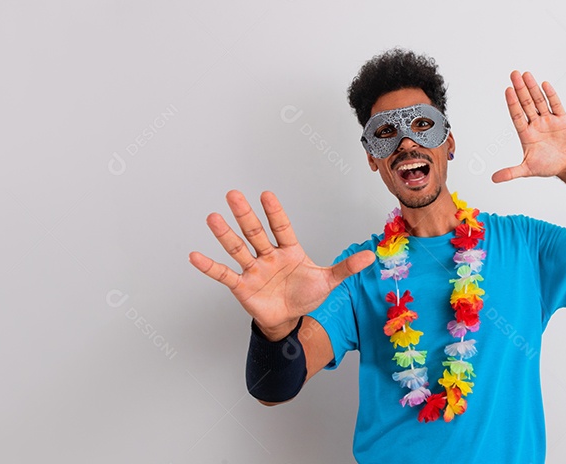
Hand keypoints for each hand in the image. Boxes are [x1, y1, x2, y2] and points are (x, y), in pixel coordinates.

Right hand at [189, 191, 374, 339]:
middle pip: (255, 232)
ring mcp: (253, 269)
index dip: (274, 212)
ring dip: (225, 235)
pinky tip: (195, 255)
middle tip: (233, 194)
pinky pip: (224, 274)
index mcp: (289, 250)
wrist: (288, 319)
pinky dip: (210, 267)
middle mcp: (268, 255)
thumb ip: (345, 268)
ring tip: (213, 217)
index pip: (281, 227)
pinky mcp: (242, 286)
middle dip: (245, 214)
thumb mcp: (328, 281)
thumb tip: (370, 256)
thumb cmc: (305, 295)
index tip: (266, 195)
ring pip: (238, 249)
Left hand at [492, 70, 565, 182]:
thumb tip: (494, 179)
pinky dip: (551, 94)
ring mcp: (548, 120)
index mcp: (526, 134)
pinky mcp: (562, 119)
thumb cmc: (547, 166)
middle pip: (526, 103)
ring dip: (533, 88)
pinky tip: (545, 84)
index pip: (517, 115)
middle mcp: (536, 124)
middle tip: (514, 74)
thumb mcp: (527, 169)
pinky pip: (555, 104)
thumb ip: (511, 172)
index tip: (508, 90)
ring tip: (526, 74)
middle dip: (520, 89)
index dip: (512, 103)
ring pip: (539, 101)